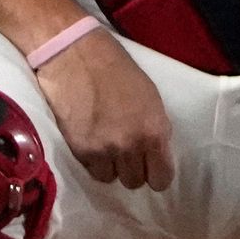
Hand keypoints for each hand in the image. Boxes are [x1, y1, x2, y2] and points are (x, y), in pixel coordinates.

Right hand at [36, 27, 173, 191]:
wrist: (77, 56)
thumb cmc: (119, 71)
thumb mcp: (151, 98)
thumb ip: (155, 128)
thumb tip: (157, 153)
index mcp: (154, 131)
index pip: (162, 178)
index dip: (158, 174)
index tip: (152, 168)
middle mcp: (130, 146)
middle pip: (135, 182)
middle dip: (134, 170)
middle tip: (128, 153)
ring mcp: (102, 150)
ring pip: (111, 179)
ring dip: (111, 167)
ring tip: (107, 146)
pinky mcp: (78, 150)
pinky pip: (91, 170)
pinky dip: (93, 162)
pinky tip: (93, 141)